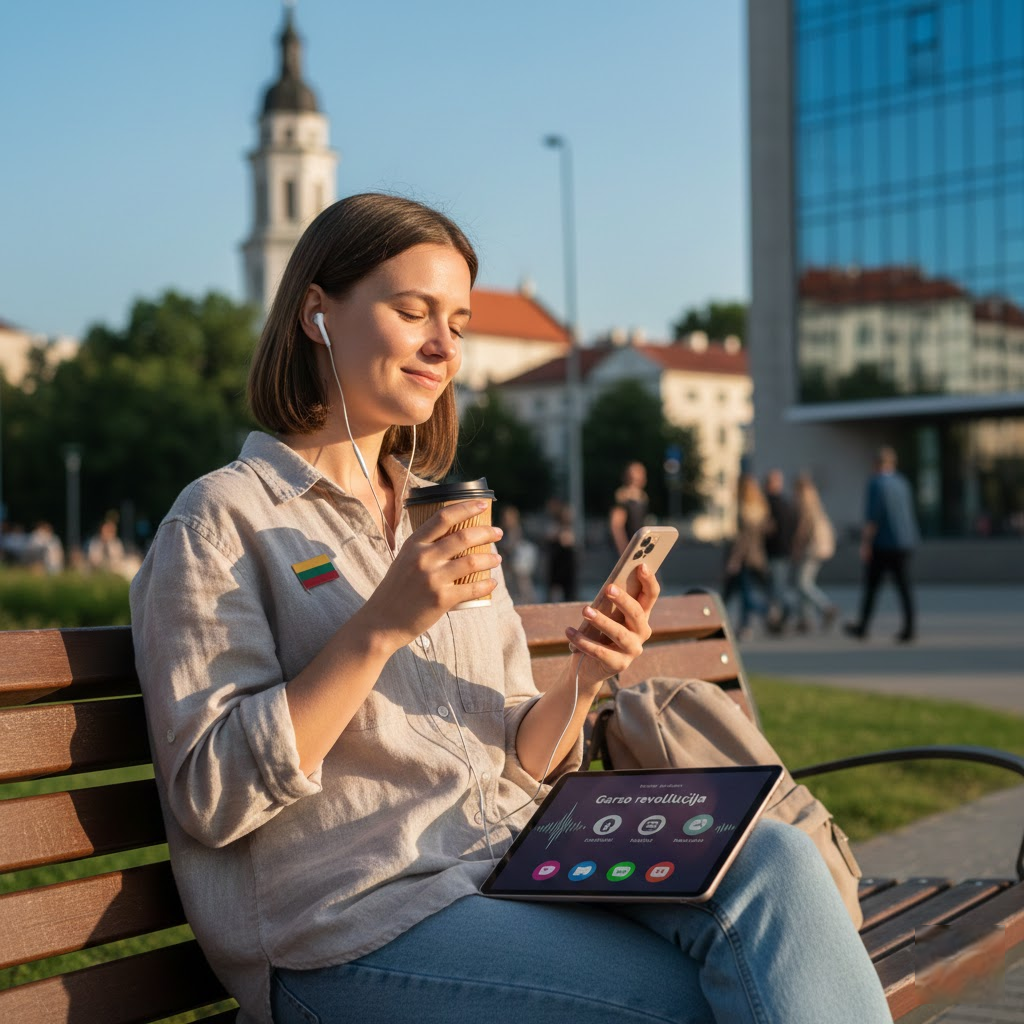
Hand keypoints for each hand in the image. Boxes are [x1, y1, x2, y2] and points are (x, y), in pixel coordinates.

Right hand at [358, 500, 501, 651]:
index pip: (443, 517)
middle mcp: (423, 558)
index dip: (465, 507)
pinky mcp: (441, 600)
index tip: (482, 504)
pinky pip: (472, 588)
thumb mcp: (405, 560)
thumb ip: (425, 547)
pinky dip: (486, 584)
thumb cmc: (396, 589)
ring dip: (490, 558)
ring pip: (471, 562)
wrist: (382, 621)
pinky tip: (492, 583)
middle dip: (486, 532)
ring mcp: (432, 579)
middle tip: (498, 532)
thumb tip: (455, 537)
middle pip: (463, 537)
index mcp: (413, 544)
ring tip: (497, 558)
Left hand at [564, 562, 657, 690]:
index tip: (641, 565)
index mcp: (641, 616)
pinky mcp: (619, 665)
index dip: (649, 581)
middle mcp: (641, 633)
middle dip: (623, 600)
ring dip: (601, 621)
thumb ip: (610, 602)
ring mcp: (632, 650)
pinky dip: (583, 641)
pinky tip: (569, 632)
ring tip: (585, 610)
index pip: (651, 596)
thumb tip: (609, 585)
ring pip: (620, 633)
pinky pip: (600, 652)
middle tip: (608, 588)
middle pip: (636, 613)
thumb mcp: (605, 615)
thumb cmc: (597, 632)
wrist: (588, 665)